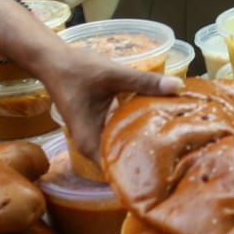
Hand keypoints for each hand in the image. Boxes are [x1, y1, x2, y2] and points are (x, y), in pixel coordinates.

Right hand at [40, 48, 182, 166]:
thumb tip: (179, 87)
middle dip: (149, 158)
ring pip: (122, 148)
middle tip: (180, 154)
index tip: (170, 168)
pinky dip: (135, 130)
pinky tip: (157, 124)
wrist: (54, 60)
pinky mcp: (98, 126)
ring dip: (143, 144)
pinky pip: (120, 135)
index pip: (118, 172)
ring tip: (174, 142)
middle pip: (123, 162)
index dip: (142, 171)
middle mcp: (91, 146)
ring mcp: (94, 136)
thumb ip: (145, 82)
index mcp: (91, 143)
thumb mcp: (113, 75)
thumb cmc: (77, 70)